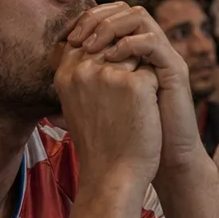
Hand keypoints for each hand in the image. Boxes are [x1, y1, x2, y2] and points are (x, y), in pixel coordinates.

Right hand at [55, 41, 161, 192]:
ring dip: (138, 77)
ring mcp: (109, 75)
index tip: (111, 81)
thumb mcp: (76, 105)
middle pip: (113, 44)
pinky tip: (144, 114)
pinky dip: (153, 91)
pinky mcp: (135, 84)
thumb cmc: (98, 144)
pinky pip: (151, 72)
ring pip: (134, 55)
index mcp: (65, 75)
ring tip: (131, 109)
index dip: (105, 54)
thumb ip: (80, 76)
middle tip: (122, 103)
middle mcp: (83, 70)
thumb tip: (90, 49)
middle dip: (123, 65)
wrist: (113, 177)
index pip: (87, 40)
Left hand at [67, 3, 202, 171]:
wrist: (164, 159)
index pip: (110, 16)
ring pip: (139, 15)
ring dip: (111, 26)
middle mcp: (148, 49)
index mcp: (132, 52)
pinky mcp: (175, 69)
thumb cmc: (131, 136)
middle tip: (78, 37)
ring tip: (93, 46)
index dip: (86, 21)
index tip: (67, 38)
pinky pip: (153, 42)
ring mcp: (163, 56)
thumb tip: (55, 72)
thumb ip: (86, 83)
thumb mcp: (101, 102)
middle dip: (97, 18)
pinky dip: (130, 44)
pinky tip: (112, 59)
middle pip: (124, 8)